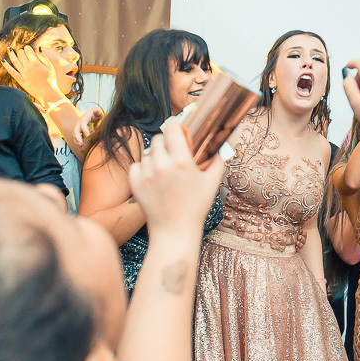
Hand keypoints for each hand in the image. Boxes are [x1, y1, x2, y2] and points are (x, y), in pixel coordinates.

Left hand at [3, 46, 61, 104]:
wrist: (48, 94)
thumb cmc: (51, 80)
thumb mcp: (50, 67)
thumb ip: (44, 57)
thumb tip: (38, 47)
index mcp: (36, 63)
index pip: (29, 51)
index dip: (27, 48)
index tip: (28, 48)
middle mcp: (29, 67)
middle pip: (22, 55)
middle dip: (21, 51)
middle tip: (21, 51)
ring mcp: (24, 73)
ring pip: (15, 61)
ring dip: (12, 54)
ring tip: (10, 50)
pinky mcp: (20, 80)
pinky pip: (11, 71)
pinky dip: (6, 66)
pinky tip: (3, 60)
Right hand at [74, 107, 103, 147]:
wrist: (96, 115)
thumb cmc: (99, 114)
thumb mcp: (99, 112)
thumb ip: (98, 112)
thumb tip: (97, 110)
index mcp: (85, 117)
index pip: (83, 123)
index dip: (84, 129)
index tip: (88, 135)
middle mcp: (80, 122)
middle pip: (76, 130)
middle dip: (77, 137)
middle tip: (80, 144)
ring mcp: (80, 128)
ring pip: (76, 135)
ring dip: (77, 141)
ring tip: (81, 148)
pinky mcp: (81, 132)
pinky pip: (78, 138)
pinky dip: (79, 143)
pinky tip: (81, 149)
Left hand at [127, 119, 224, 237]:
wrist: (174, 232)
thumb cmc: (196, 208)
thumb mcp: (213, 183)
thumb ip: (219, 159)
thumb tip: (224, 144)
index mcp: (182, 162)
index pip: (172, 128)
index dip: (176, 130)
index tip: (180, 136)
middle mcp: (162, 165)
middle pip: (158, 138)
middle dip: (166, 144)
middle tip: (173, 157)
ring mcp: (146, 174)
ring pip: (147, 153)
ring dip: (155, 157)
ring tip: (164, 172)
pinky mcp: (135, 183)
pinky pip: (136, 165)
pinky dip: (143, 169)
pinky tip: (153, 179)